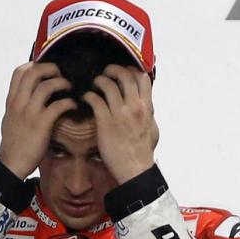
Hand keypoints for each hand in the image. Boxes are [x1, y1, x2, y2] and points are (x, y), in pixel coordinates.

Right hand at [0, 62, 76, 178]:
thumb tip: (29, 93)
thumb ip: (19, 103)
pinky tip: (73, 106)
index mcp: (12, 100)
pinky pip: (58, 106)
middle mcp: (19, 103)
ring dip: (62, 83)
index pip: (19, 71)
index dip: (35, 64)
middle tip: (61, 75)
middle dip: (51, 69)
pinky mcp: (41, 124)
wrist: (11, 163)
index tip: (46, 69)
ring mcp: (30, 113)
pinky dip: (69, 102)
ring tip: (70, 88)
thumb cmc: (14, 142)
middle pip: (34, 72)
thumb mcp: (10, 118)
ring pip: (47, 86)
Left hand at [81, 64, 158, 183]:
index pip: (142, 78)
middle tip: (105, 72)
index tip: (123, 71)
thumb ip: (148, 113)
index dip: (131, 70)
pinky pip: (95, 100)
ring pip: (108, 85)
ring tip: (94, 84)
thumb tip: (146, 103)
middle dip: (113, 70)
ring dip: (99, 81)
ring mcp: (119, 114)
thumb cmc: (143, 151)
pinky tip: (86, 98)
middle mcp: (134, 107)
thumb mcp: (153, 128)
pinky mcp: (105, 122)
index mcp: (147, 107)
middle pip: (124, 75)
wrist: (134, 168)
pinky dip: (88, 95)